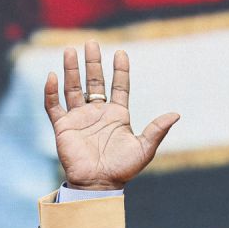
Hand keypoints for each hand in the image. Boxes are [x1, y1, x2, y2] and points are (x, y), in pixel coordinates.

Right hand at [43, 40, 179, 190]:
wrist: (99, 184)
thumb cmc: (123, 169)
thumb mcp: (144, 149)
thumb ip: (157, 130)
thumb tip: (176, 114)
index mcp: (117, 115)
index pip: (119, 87)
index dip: (120, 70)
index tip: (121, 53)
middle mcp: (98, 113)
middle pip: (94, 82)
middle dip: (92, 63)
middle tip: (91, 43)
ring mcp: (79, 118)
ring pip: (73, 88)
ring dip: (71, 70)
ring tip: (69, 50)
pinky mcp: (63, 126)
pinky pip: (53, 105)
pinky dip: (51, 91)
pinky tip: (52, 76)